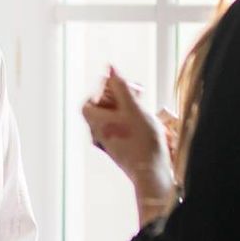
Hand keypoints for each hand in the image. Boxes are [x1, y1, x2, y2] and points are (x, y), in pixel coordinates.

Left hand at [81, 67, 175, 218]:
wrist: (152, 172)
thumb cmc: (142, 139)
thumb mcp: (133, 107)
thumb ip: (121, 86)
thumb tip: (110, 68)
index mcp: (96, 123)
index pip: (87, 102)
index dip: (100, 91)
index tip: (118, 87)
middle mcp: (98, 135)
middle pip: (101, 110)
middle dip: (118, 98)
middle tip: (137, 93)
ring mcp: (110, 144)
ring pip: (113, 120)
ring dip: (128, 109)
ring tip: (145, 107)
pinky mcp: (121, 152)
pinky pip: (121, 131)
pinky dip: (131, 122)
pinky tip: (148, 123)